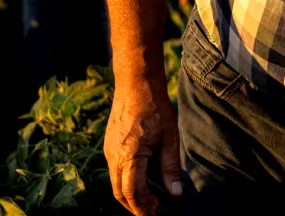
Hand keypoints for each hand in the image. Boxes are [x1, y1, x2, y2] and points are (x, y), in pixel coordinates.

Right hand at [105, 80, 183, 215]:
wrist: (136, 83)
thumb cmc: (155, 107)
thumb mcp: (170, 137)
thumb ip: (170, 167)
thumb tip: (175, 193)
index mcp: (129, 155)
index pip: (132, 192)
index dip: (143, 208)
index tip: (155, 214)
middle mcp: (114, 155)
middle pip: (119, 193)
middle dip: (134, 207)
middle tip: (152, 212)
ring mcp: (108, 150)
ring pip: (114, 183)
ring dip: (129, 196)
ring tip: (149, 200)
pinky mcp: (108, 145)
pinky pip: (113, 171)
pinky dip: (124, 182)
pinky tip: (140, 181)